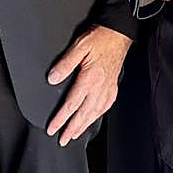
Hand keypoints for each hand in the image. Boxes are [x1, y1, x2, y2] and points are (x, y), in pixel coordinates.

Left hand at [45, 26, 132, 144]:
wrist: (119, 33)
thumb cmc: (101, 37)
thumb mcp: (79, 46)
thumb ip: (65, 63)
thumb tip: (53, 78)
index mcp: (90, 78)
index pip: (72, 104)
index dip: (61, 118)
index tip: (52, 128)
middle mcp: (100, 87)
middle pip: (83, 114)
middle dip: (72, 129)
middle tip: (62, 140)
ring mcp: (108, 88)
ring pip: (95, 113)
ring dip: (84, 126)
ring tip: (75, 135)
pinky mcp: (113, 86)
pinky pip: (105, 106)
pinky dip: (98, 116)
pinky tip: (93, 118)